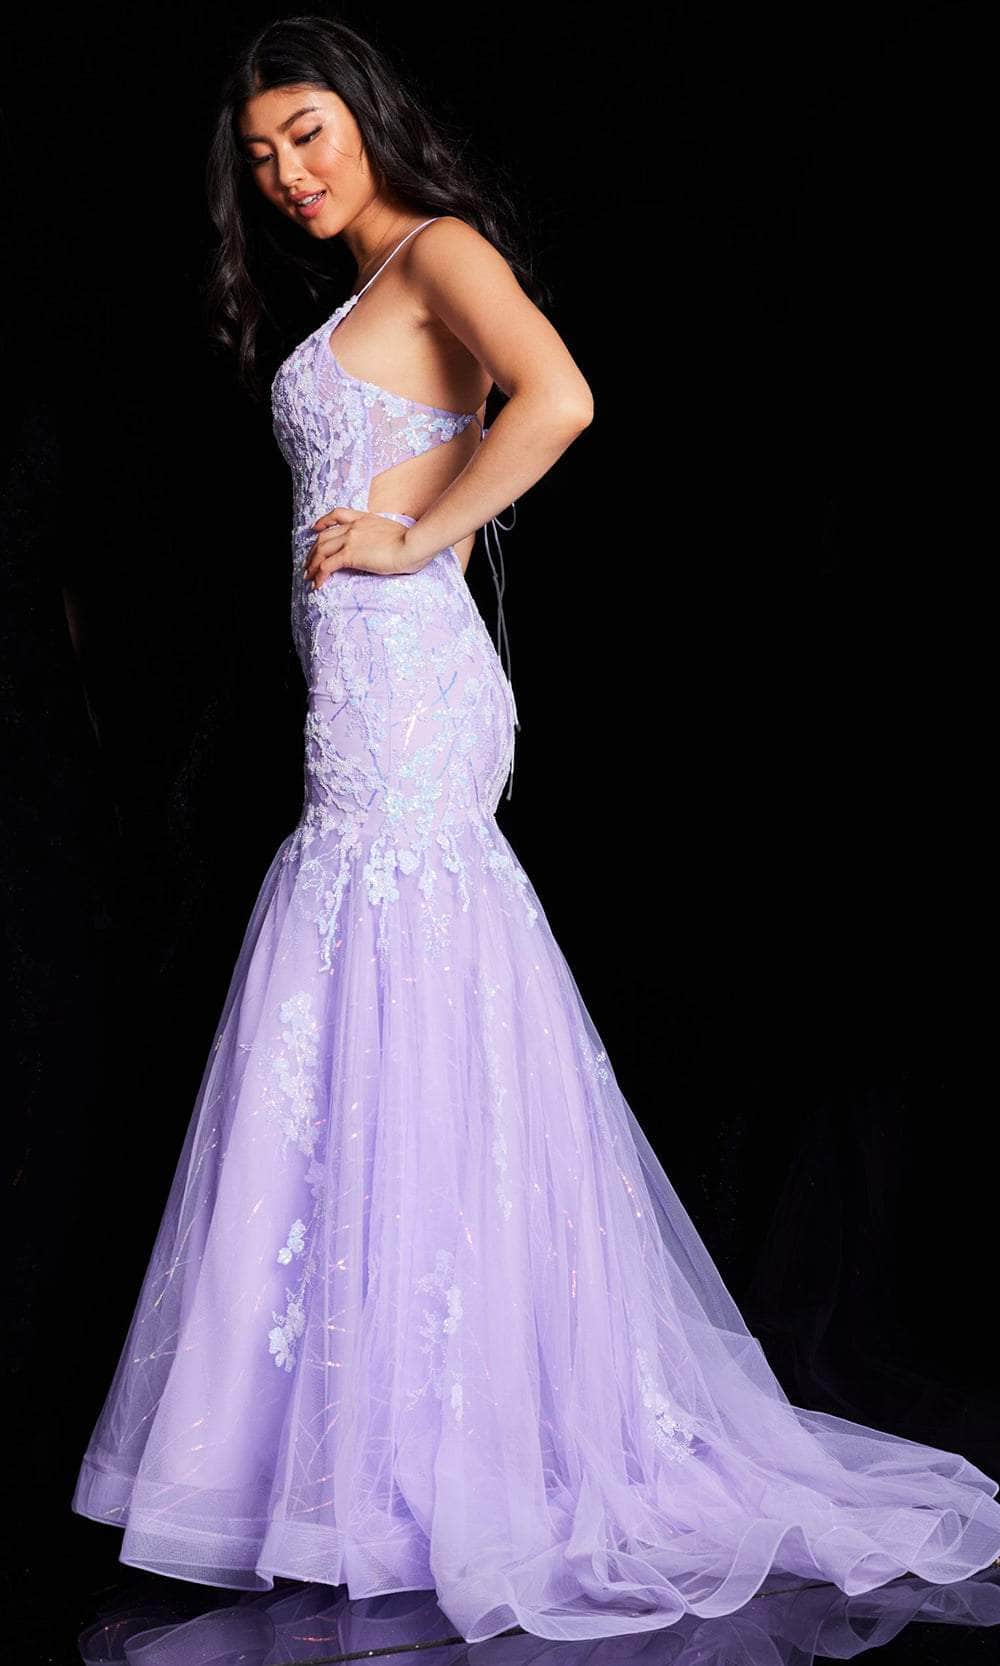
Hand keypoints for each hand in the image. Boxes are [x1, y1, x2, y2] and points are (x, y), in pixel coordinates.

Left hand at [304, 508, 422, 586]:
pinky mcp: (350, 555)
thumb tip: (384, 545)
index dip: (323, 521)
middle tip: (309, 563)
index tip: (316, 528)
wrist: (412, 545)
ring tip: (309, 576)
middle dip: (313, 551)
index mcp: (364, 518)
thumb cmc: (411, 542)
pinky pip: (327, 565)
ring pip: (321, 550)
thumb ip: (383, 535)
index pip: (337, 514)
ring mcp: (350, 539)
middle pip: (324, 536)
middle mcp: (353, 526)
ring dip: (312, 564)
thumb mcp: (394, 531)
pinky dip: (319, 575)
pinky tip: (317, 584)